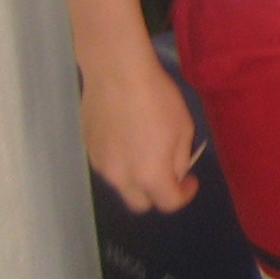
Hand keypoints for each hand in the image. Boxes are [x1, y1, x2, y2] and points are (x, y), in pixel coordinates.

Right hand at [80, 52, 201, 212]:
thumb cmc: (158, 98)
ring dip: (138, 179)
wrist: (117, 74)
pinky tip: (128, 138)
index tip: (191, 179)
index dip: (184, 195)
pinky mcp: (89, 151)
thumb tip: (174, 173)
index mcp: (150, 175)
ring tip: (147, 151)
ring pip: (123, 186)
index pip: (168, 203)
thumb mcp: (183, 128)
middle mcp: (122, 178)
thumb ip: (180, 159)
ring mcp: (101, 166)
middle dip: (157, 194)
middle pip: (140, 204)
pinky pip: (109, 168)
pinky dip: (122, 163)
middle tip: (168, 172)